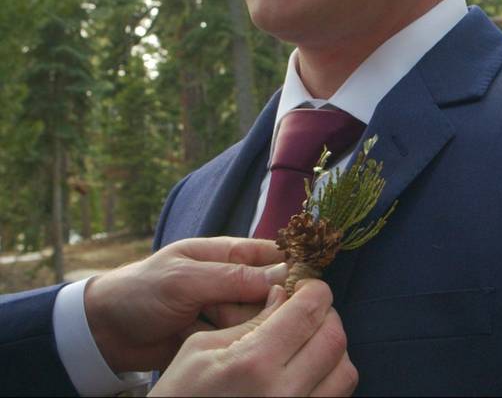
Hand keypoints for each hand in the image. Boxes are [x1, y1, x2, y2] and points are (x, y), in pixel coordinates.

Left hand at [84, 236, 287, 372]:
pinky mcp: (221, 336)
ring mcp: (228, 309)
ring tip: (213, 326)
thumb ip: (233, 277)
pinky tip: (217, 343)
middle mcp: (235, 279)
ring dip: (246, 326)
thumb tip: (285, 274)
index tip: (304, 286)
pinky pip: (243, 339)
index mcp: (229, 252)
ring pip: (261, 317)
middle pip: (274, 290)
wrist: (104, 332)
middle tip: (236, 312)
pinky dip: (236, 343)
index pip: (276, 254)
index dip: (294, 267)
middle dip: (265, 305)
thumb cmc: (141, 292)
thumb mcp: (185, 280)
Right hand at [149, 280, 357, 396]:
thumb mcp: (200, 349)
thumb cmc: (179, 395)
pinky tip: (307, 370)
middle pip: (334, 338)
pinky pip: (336, 397)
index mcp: (254, 362)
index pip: (309, 312)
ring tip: (308, 343)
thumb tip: (283, 296)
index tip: (307, 287)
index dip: (315, 290)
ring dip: (333, 349)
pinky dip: (330, 377)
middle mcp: (284, 392)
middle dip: (326, 315)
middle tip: (306, 311)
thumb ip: (249, 320)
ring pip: (345, 371)